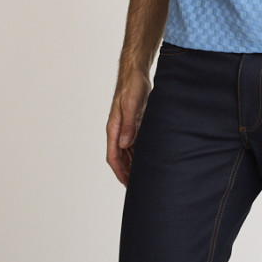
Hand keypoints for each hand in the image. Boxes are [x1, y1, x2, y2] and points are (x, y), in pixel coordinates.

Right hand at [106, 69, 151, 185]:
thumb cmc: (132, 87)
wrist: (136, 74)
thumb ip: (129, 125)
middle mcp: (118, 130)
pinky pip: (135, 143)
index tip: (126, 184)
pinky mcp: (134, 124)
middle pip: (120, 157)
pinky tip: (148, 160)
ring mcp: (126, 128)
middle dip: (126, 172)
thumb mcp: (132, 105)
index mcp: (114, 128)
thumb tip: (124, 144)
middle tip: (137, 187)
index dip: (119, 171)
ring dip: (134, 164)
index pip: (113, 155)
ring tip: (144, 177)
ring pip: (128, 152)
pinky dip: (140, 153)